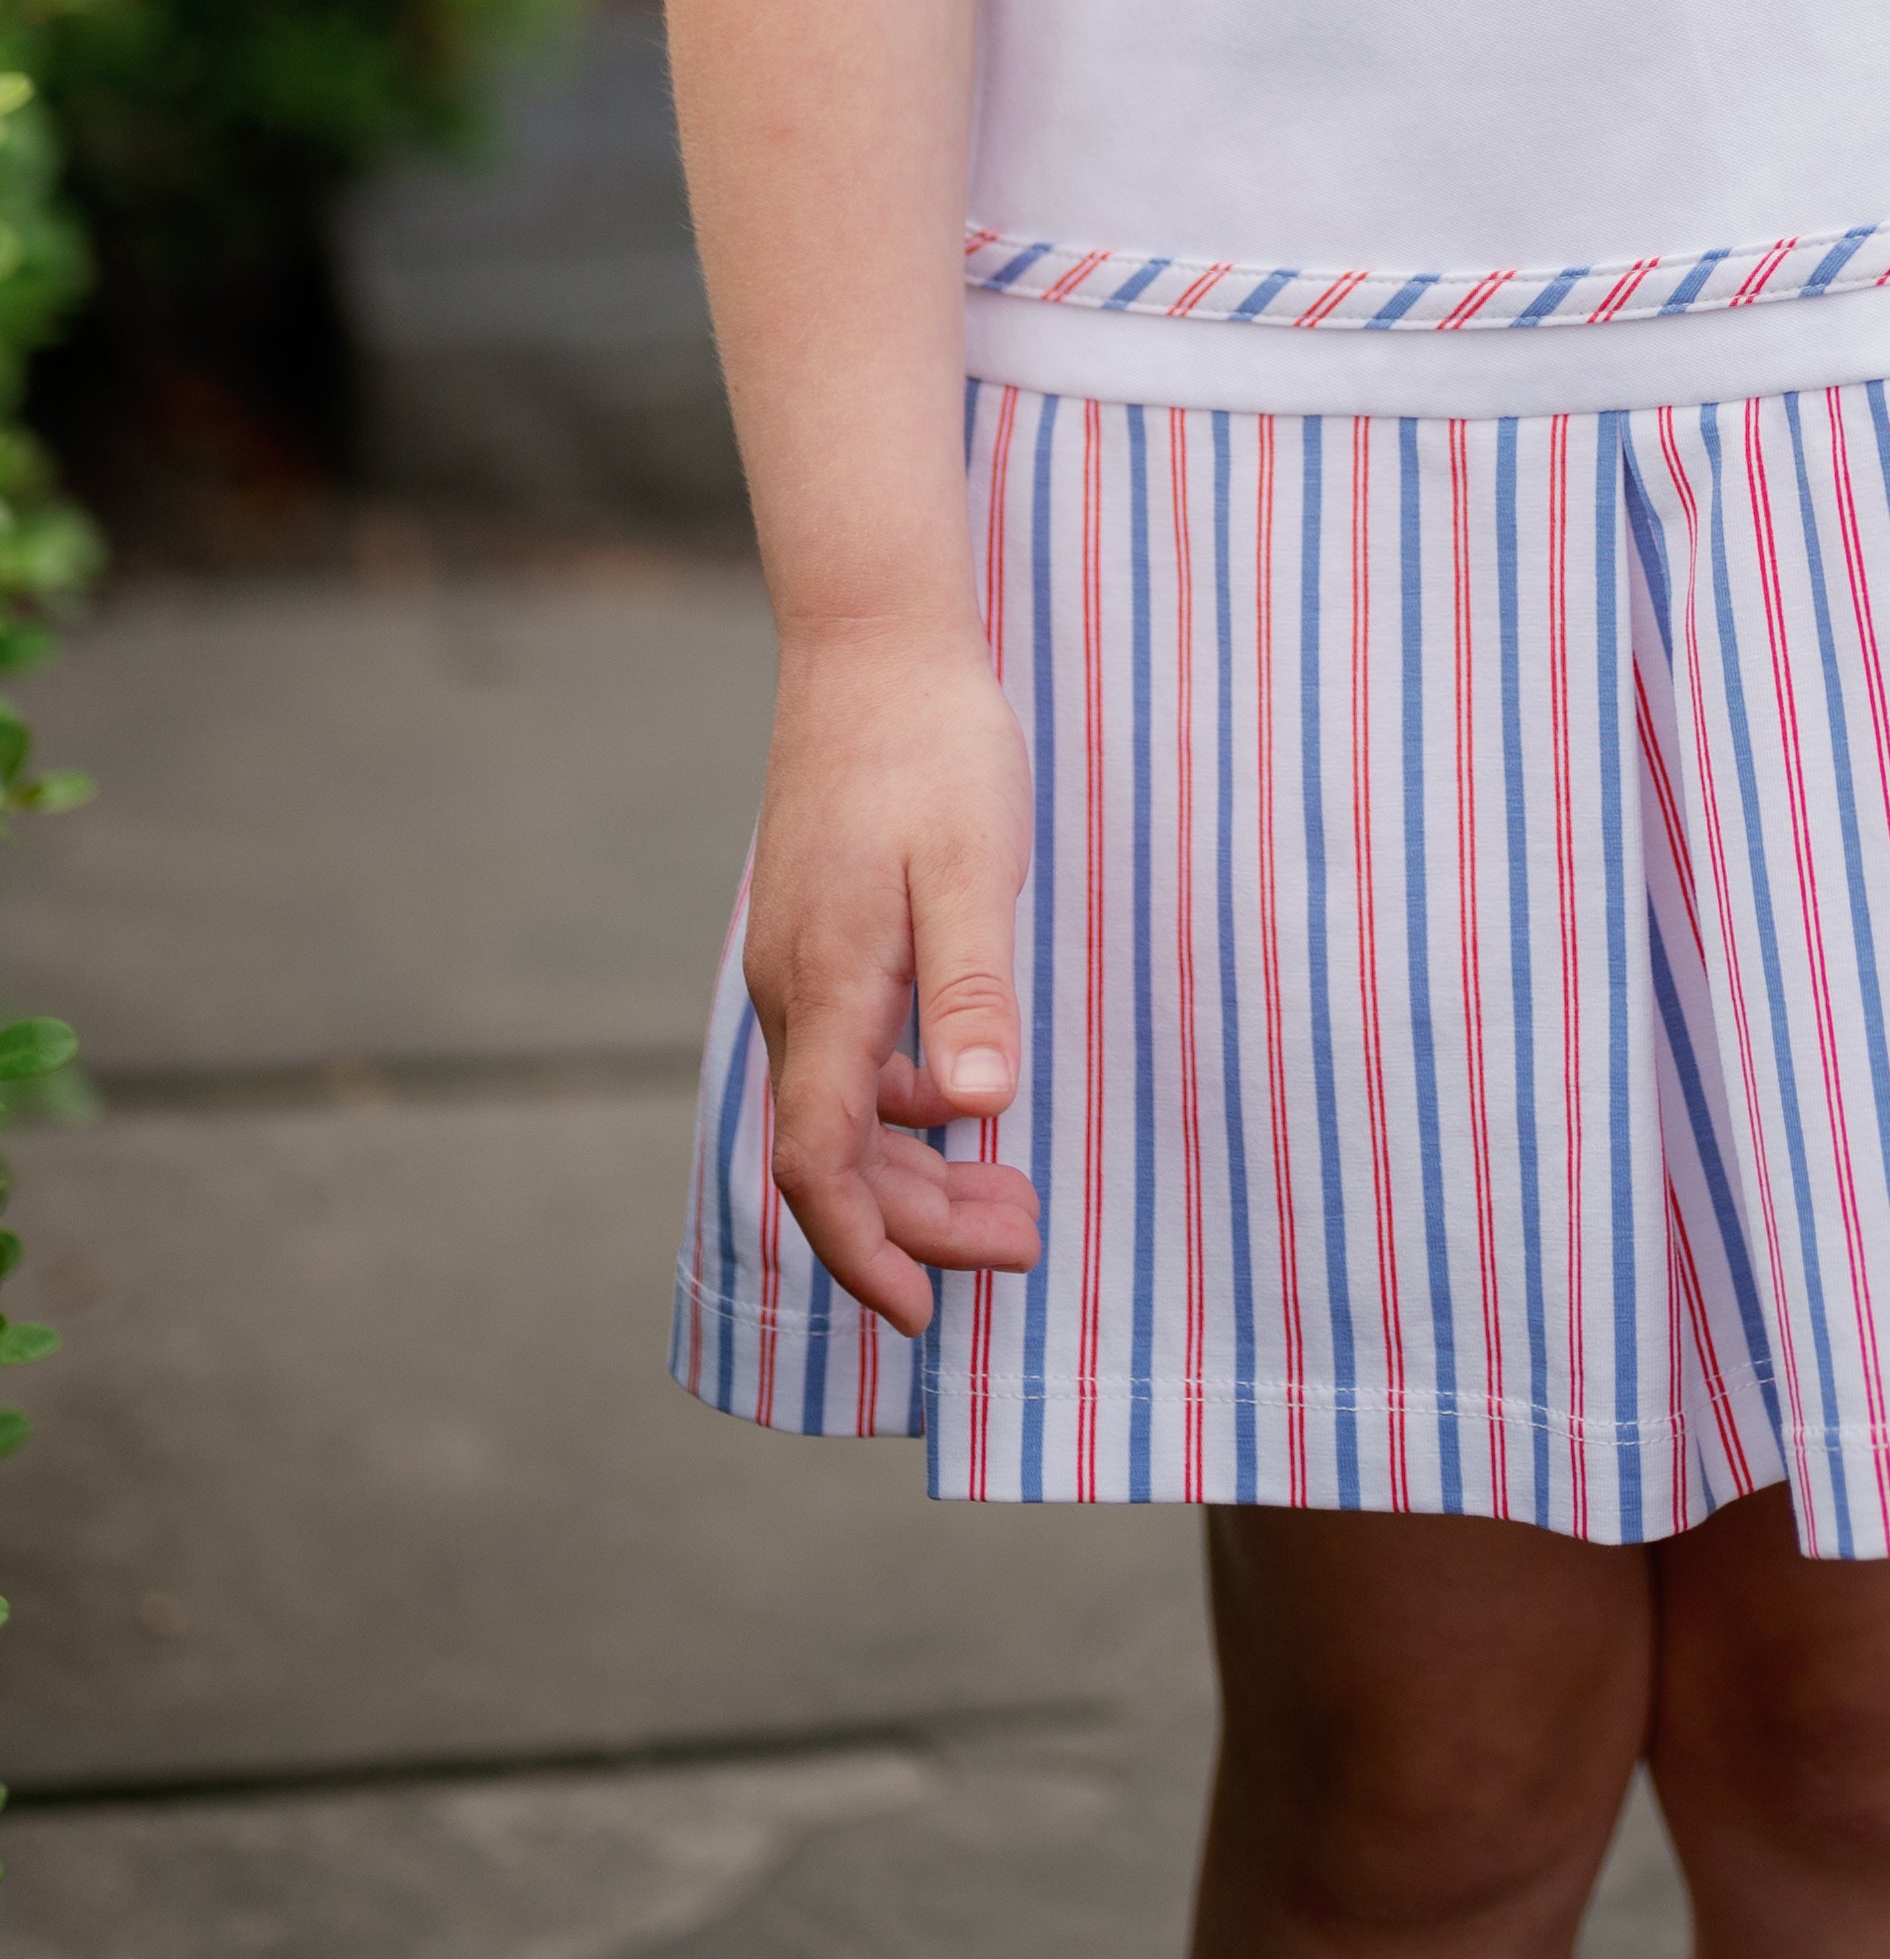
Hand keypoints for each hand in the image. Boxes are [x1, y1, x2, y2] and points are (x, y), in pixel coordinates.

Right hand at [743, 620, 1043, 1333]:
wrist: (874, 644)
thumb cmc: (933, 748)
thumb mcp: (970, 866)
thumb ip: (972, 987)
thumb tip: (979, 1109)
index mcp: (827, 991)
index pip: (821, 1168)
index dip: (866, 1254)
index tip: (924, 1314)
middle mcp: (796, 993)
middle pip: (836, 1158)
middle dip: (920, 1226)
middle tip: (1025, 1245)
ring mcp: (802, 966)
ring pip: (843, 1113)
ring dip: (919, 1171)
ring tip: (1013, 1199)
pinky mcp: (821, 938)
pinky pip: (848, 1061)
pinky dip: (904, 1108)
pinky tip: (967, 1102)